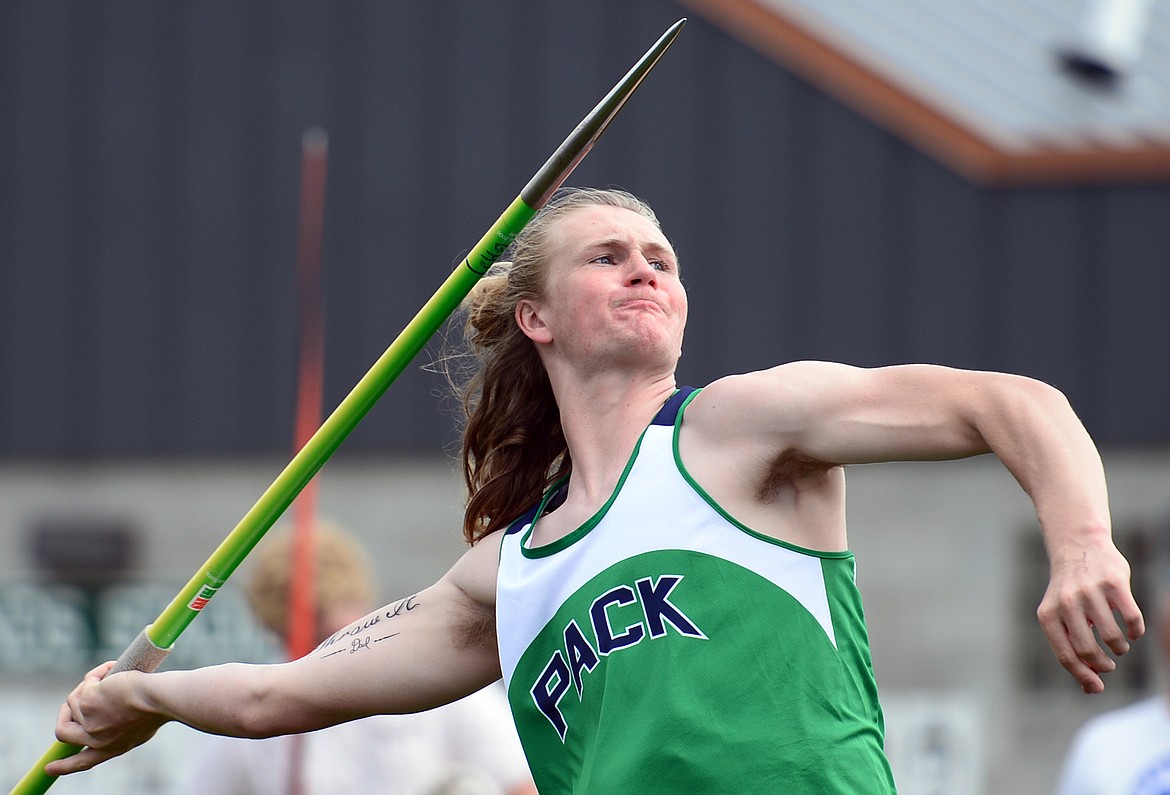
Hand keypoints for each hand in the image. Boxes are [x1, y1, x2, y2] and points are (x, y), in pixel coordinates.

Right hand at [45, 661, 165, 775]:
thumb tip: (110, 714)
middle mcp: (96, 740)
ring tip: (114, 675)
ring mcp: (89, 721)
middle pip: (63, 733)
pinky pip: (87, 681)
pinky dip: (99, 672)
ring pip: (74, 701)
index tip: (50, 768)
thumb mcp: (141, 727)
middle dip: (63, 715)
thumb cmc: (160, 708)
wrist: (162, 699)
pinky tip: (114, 667)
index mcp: (111, 748)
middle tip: (76, 697)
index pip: (81, 762)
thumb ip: (121, 728)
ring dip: (91, 684)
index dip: (63, 766)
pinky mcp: (88, 701)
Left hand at [1037, 538, 1144, 693]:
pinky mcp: (1114, 583)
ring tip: (1118, 645)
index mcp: (1048, 615)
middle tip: (1108, 665)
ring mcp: (1090, 592)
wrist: (1078, 547)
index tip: (1098, 687)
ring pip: (1112, 637)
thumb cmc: (1069, 592)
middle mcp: (1066, 603)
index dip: (1083, 676)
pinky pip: (1131, 619)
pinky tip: (1133, 632)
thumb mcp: (1059, 616)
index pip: (1066, 656)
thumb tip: (1089, 689)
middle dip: (1102, 665)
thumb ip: (1070, 648)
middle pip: (1088, 650)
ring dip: (1119, 648)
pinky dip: (1136, 632)